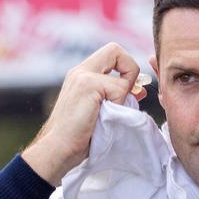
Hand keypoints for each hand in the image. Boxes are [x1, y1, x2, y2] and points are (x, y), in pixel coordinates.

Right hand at [21, 43, 145, 185]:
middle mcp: (80, 71)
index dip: (126, 67)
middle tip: (127, 94)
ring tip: (110, 112)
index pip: (112, 53)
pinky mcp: (88, 85)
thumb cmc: (78, 136)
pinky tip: (104, 117)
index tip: (129, 90)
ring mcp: (83, 76)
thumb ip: (117, 95)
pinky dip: (119, 104)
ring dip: (123, 96)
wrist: (58, 148)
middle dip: (130, 69)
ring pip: (122, 75)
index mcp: (82, 74)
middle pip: (116, 49)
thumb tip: (141, 89)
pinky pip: (119, 89)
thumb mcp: (100, 109)